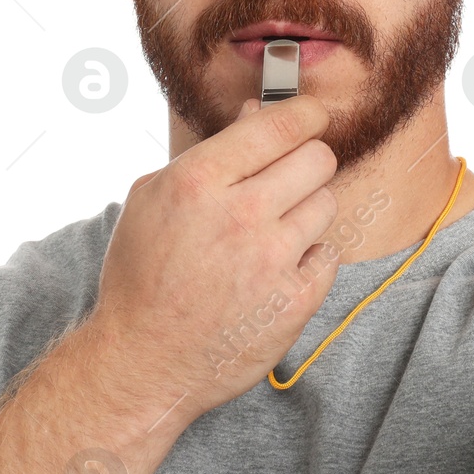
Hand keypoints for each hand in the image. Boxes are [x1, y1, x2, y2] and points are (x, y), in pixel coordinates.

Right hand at [84, 94, 339, 418]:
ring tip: (270, 235)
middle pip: (317, 158)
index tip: (312, 116)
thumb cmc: (143, 277)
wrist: (144, 360)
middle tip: (287, 181)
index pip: (279, 126)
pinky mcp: (295, 301)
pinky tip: (277, 271)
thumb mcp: (154, 199)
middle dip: (306, 163)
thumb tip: (257, 113)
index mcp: (198, 182)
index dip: (305, 114)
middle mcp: (240, 216)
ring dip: (305, 213)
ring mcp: (272, 261)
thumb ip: (211, 152)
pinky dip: (309, 260)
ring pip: (327, 204)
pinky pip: (330, 255)